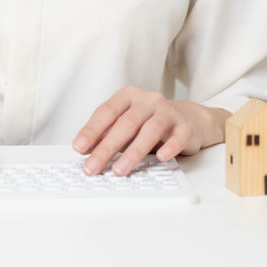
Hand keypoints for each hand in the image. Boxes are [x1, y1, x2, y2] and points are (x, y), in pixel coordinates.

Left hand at [71, 87, 205, 175]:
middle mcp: (147, 100)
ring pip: (150, 130)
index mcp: (127, 96)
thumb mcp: (126, 123)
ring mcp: (168, 111)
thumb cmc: (149, 122)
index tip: (79, 148)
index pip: (106, 112)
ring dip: (133, 153)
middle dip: (106, 148)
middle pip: (125, 124)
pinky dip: (170, 147)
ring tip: (119, 171)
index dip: (91, 130)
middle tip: (93, 167)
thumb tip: (85, 150)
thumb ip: (108, 133)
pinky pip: (179, 135)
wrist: (188, 118)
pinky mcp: (186, 125)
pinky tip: (161, 158)